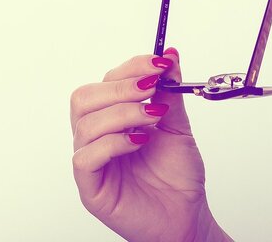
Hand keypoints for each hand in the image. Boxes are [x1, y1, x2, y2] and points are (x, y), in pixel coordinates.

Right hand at [70, 49, 209, 241]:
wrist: (187, 217)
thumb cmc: (177, 176)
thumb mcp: (177, 125)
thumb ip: (169, 92)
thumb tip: (168, 55)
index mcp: (113, 119)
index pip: (105, 82)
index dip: (130, 68)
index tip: (158, 63)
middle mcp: (96, 137)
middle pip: (84, 98)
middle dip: (122, 87)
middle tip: (151, 90)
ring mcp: (91, 162)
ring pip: (85, 124)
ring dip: (123, 113)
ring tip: (152, 120)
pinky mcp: (91, 188)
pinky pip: (86, 157)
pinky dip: (114, 142)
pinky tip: (139, 142)